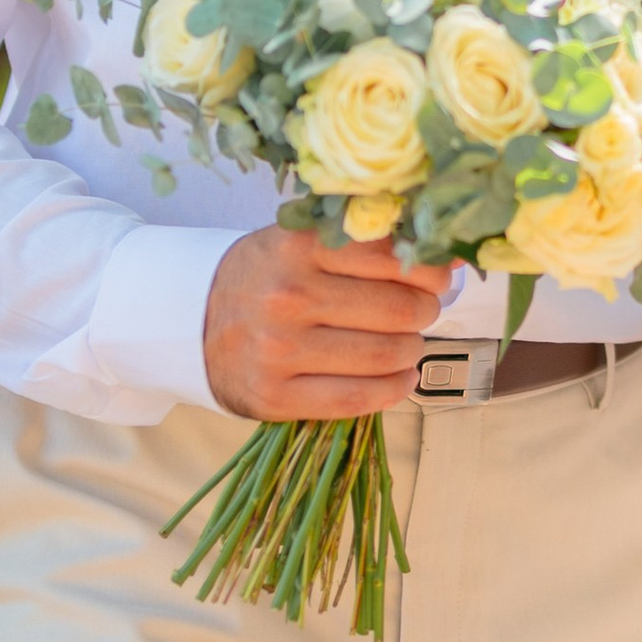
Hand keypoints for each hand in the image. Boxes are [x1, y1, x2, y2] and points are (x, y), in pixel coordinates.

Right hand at [201, 221, 441, 420]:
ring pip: (386, 355)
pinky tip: (399, 376)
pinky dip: (394, 388)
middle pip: (399, 309)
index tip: (434, 277)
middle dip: (425, 311)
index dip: (430, 270)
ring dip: (412, 350)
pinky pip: (358, 399)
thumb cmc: (264, 276)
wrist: (189, 322)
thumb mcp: (303, 241)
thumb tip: (452, 258)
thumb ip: (368, 244)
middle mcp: (288, 296)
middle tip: (420, 311)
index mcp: (298, 247)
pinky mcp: (275, 397)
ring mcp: (279, 350)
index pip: (394, 256)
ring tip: (405, 343)